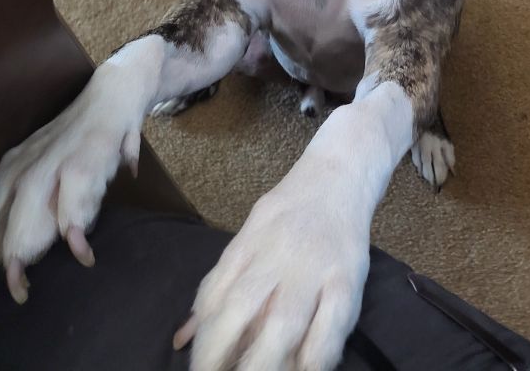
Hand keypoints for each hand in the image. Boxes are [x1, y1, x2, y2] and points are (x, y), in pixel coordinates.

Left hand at [0, 62, 143, 303]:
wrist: (114, 93)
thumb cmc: (82, 140)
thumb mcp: (51, 170)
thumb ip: (39, 206)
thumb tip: (24, 255)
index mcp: (15, 164)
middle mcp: (29, 159)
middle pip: (1, 208)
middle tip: (6, 289)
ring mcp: (56, 155)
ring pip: (29, 200)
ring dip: (24, 241)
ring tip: (25, 280)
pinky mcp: (86, 153)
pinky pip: (74, 191)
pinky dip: (73, 221)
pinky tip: (79, 250)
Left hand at [175, 170, 369, 370]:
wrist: (338, 176)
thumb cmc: (288, 214)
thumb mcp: (247, 237)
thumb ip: (218, 286)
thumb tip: (182, 338)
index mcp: (247, 244)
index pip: (215, 294)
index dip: (205, 338)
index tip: (198, 368)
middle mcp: (275, 256)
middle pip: (241, 308)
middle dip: (222, 353)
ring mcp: (313, 270)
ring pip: (283, 323)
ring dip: (263, 363)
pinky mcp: (347, 282)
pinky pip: (329, 328)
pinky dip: (313, 360)